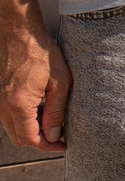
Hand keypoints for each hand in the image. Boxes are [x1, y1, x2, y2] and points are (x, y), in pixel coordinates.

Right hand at [3, 15, 69, 150]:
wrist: (18, 33)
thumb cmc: (41, 53)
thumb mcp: (59, 82)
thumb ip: (56, 111)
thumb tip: (53, 135)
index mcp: (18, 104)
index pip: (30, 139)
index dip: (47, 147)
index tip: (62, 145)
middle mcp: (3, 106)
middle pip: (18, 138)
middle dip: (39, 142)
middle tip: (59, 137)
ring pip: (12, 128)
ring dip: (30, 131)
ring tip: (52, 123)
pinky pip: (7, 117)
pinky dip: (22, 120)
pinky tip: (39, 111)